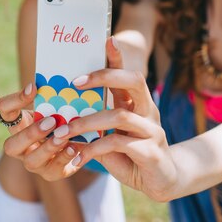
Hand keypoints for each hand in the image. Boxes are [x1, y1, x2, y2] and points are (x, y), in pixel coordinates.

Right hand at [0, 78, 80, 179]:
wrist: (75, 144)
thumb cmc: (62, 119)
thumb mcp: (55, 107)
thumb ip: (53, 98)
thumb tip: (65, 79)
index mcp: (18, 124)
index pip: (5, 110)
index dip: (15, 100)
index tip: (33, 87)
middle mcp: (20, 146)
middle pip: (11, 146)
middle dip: (30, 134)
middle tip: (51, 121)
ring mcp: (34, 162)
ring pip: (32, 161)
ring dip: (48, 148)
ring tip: (63, 136)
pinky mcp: (51, 173)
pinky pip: (54, 169)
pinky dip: (65, 158)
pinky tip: (74, 148)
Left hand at [13, 37, 176, 200]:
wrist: (161, 182)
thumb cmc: (130, 155)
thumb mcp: (109, 137)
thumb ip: (92, 125)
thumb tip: (59, 116)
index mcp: (137, 104)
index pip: (128, 74)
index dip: (118, 57)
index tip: (106, 40)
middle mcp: (148, 111)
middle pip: (134, 81)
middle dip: (105, 77)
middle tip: (75, 83)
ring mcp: (152, 130)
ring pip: (119, 116)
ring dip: (87, 122)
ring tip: (64, 131)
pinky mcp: (151, 152)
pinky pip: (119, 144)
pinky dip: (94, 149)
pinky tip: (78, 157)